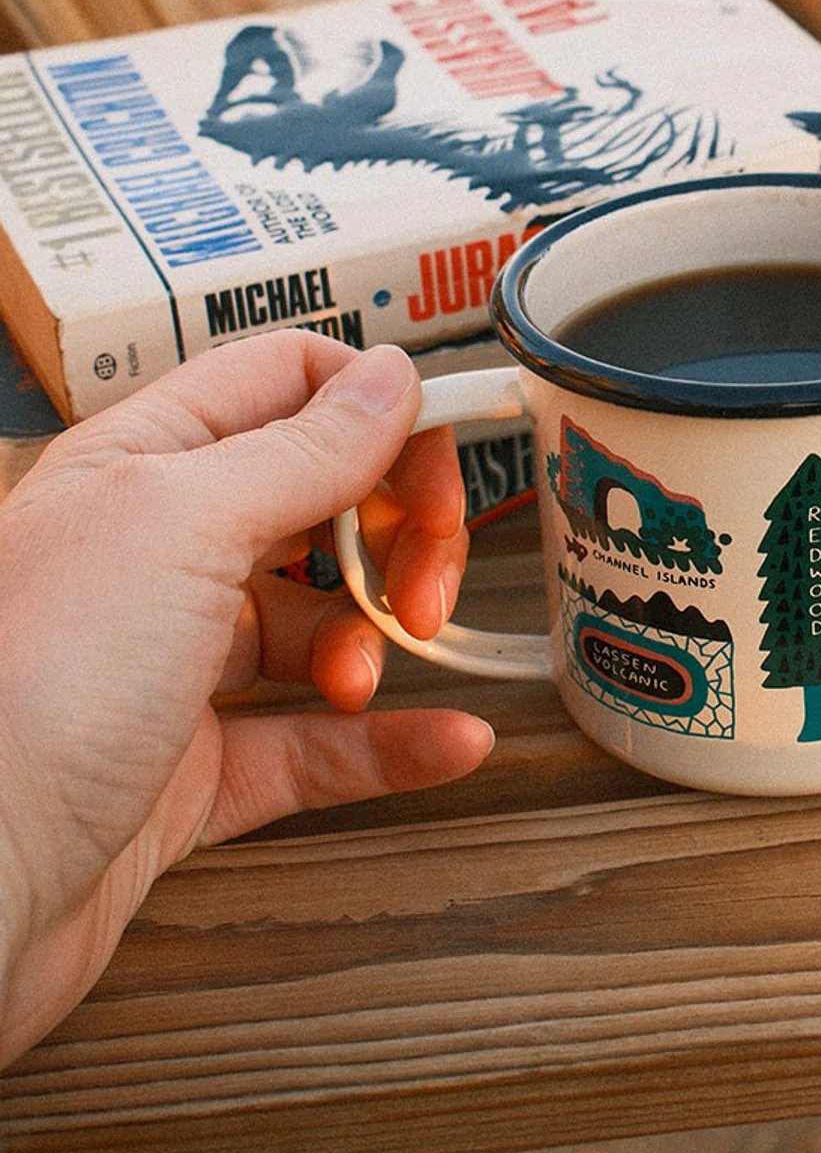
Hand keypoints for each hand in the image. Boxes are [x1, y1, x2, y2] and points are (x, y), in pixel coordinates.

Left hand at [0, 334, 490, 1064]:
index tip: (444, 463)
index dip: (376, 412)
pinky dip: (387, 745)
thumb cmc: (25, 693)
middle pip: (316, 503)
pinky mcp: (185, 775)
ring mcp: (168, 667)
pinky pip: (313, 746)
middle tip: (419, 585)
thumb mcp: (181, 524)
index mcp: (139, 465)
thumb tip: (388, 377)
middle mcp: (151, 556)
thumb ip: (299, 450)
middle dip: (394, 535)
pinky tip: (446, 744)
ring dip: (377, 646)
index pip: (286, 386)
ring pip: (319, 628)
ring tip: (371, 679)